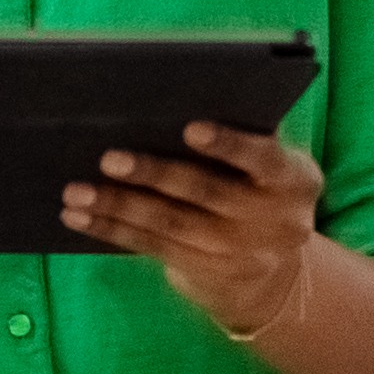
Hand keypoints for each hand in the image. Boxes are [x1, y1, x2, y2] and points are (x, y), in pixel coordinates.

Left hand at [63, 120, 326, 339]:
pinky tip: (79, 216)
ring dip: (118, 205)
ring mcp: (241, 254)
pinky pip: (153, 247)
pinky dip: (112, 229)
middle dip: (154, 174)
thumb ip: (241, 136)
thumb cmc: (258, 186)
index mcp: (296, 180)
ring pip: (170, 224)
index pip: (264, 158)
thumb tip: (163, 101)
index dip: (228, 145)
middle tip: (109, 158)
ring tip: (76, 190)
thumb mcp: (269, 167)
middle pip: (207, 192)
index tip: (190, 128)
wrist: (274, 270)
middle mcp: (276, 221)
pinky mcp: (205, 272)